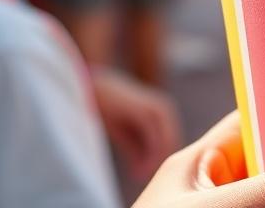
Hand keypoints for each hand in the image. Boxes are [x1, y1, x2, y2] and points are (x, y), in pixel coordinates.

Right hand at [92, 66, 181, 180]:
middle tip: (141, 177)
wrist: (93, 88)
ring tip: (138, 176)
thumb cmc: (109, 109)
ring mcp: (157, 109)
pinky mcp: (145, 111)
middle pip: (171, 144)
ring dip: (153, 162)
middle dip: (158, 163)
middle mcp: (165, 110)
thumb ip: (136, 150)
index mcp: (164, 114)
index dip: (160, 161)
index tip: (145, 176)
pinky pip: (153, 138)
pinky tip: (136, 168)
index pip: (171, 143)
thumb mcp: (125, 133)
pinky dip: (148, 155)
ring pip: (164, 143)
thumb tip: (142, 174)